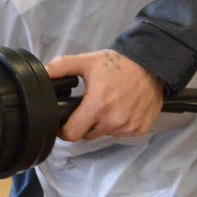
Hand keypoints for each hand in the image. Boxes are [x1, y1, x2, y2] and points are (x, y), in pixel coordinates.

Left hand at [47, 50, 164, 140]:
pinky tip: (119, 109)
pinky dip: (117, 125)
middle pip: (87, 135)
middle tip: (87, 107)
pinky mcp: (139, 129)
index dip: (64, 130)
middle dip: (83, 124)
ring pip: (104, 134)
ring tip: (105, 105)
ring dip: (101, 124)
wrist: (152, 66)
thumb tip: (44, 74)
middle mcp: (113, 120)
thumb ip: (62, 67)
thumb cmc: (119, 64)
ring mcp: (128, 127)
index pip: (72, 133)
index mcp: (98, 105)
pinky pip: (120, 133)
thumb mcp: (88, 61)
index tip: (63, 122)